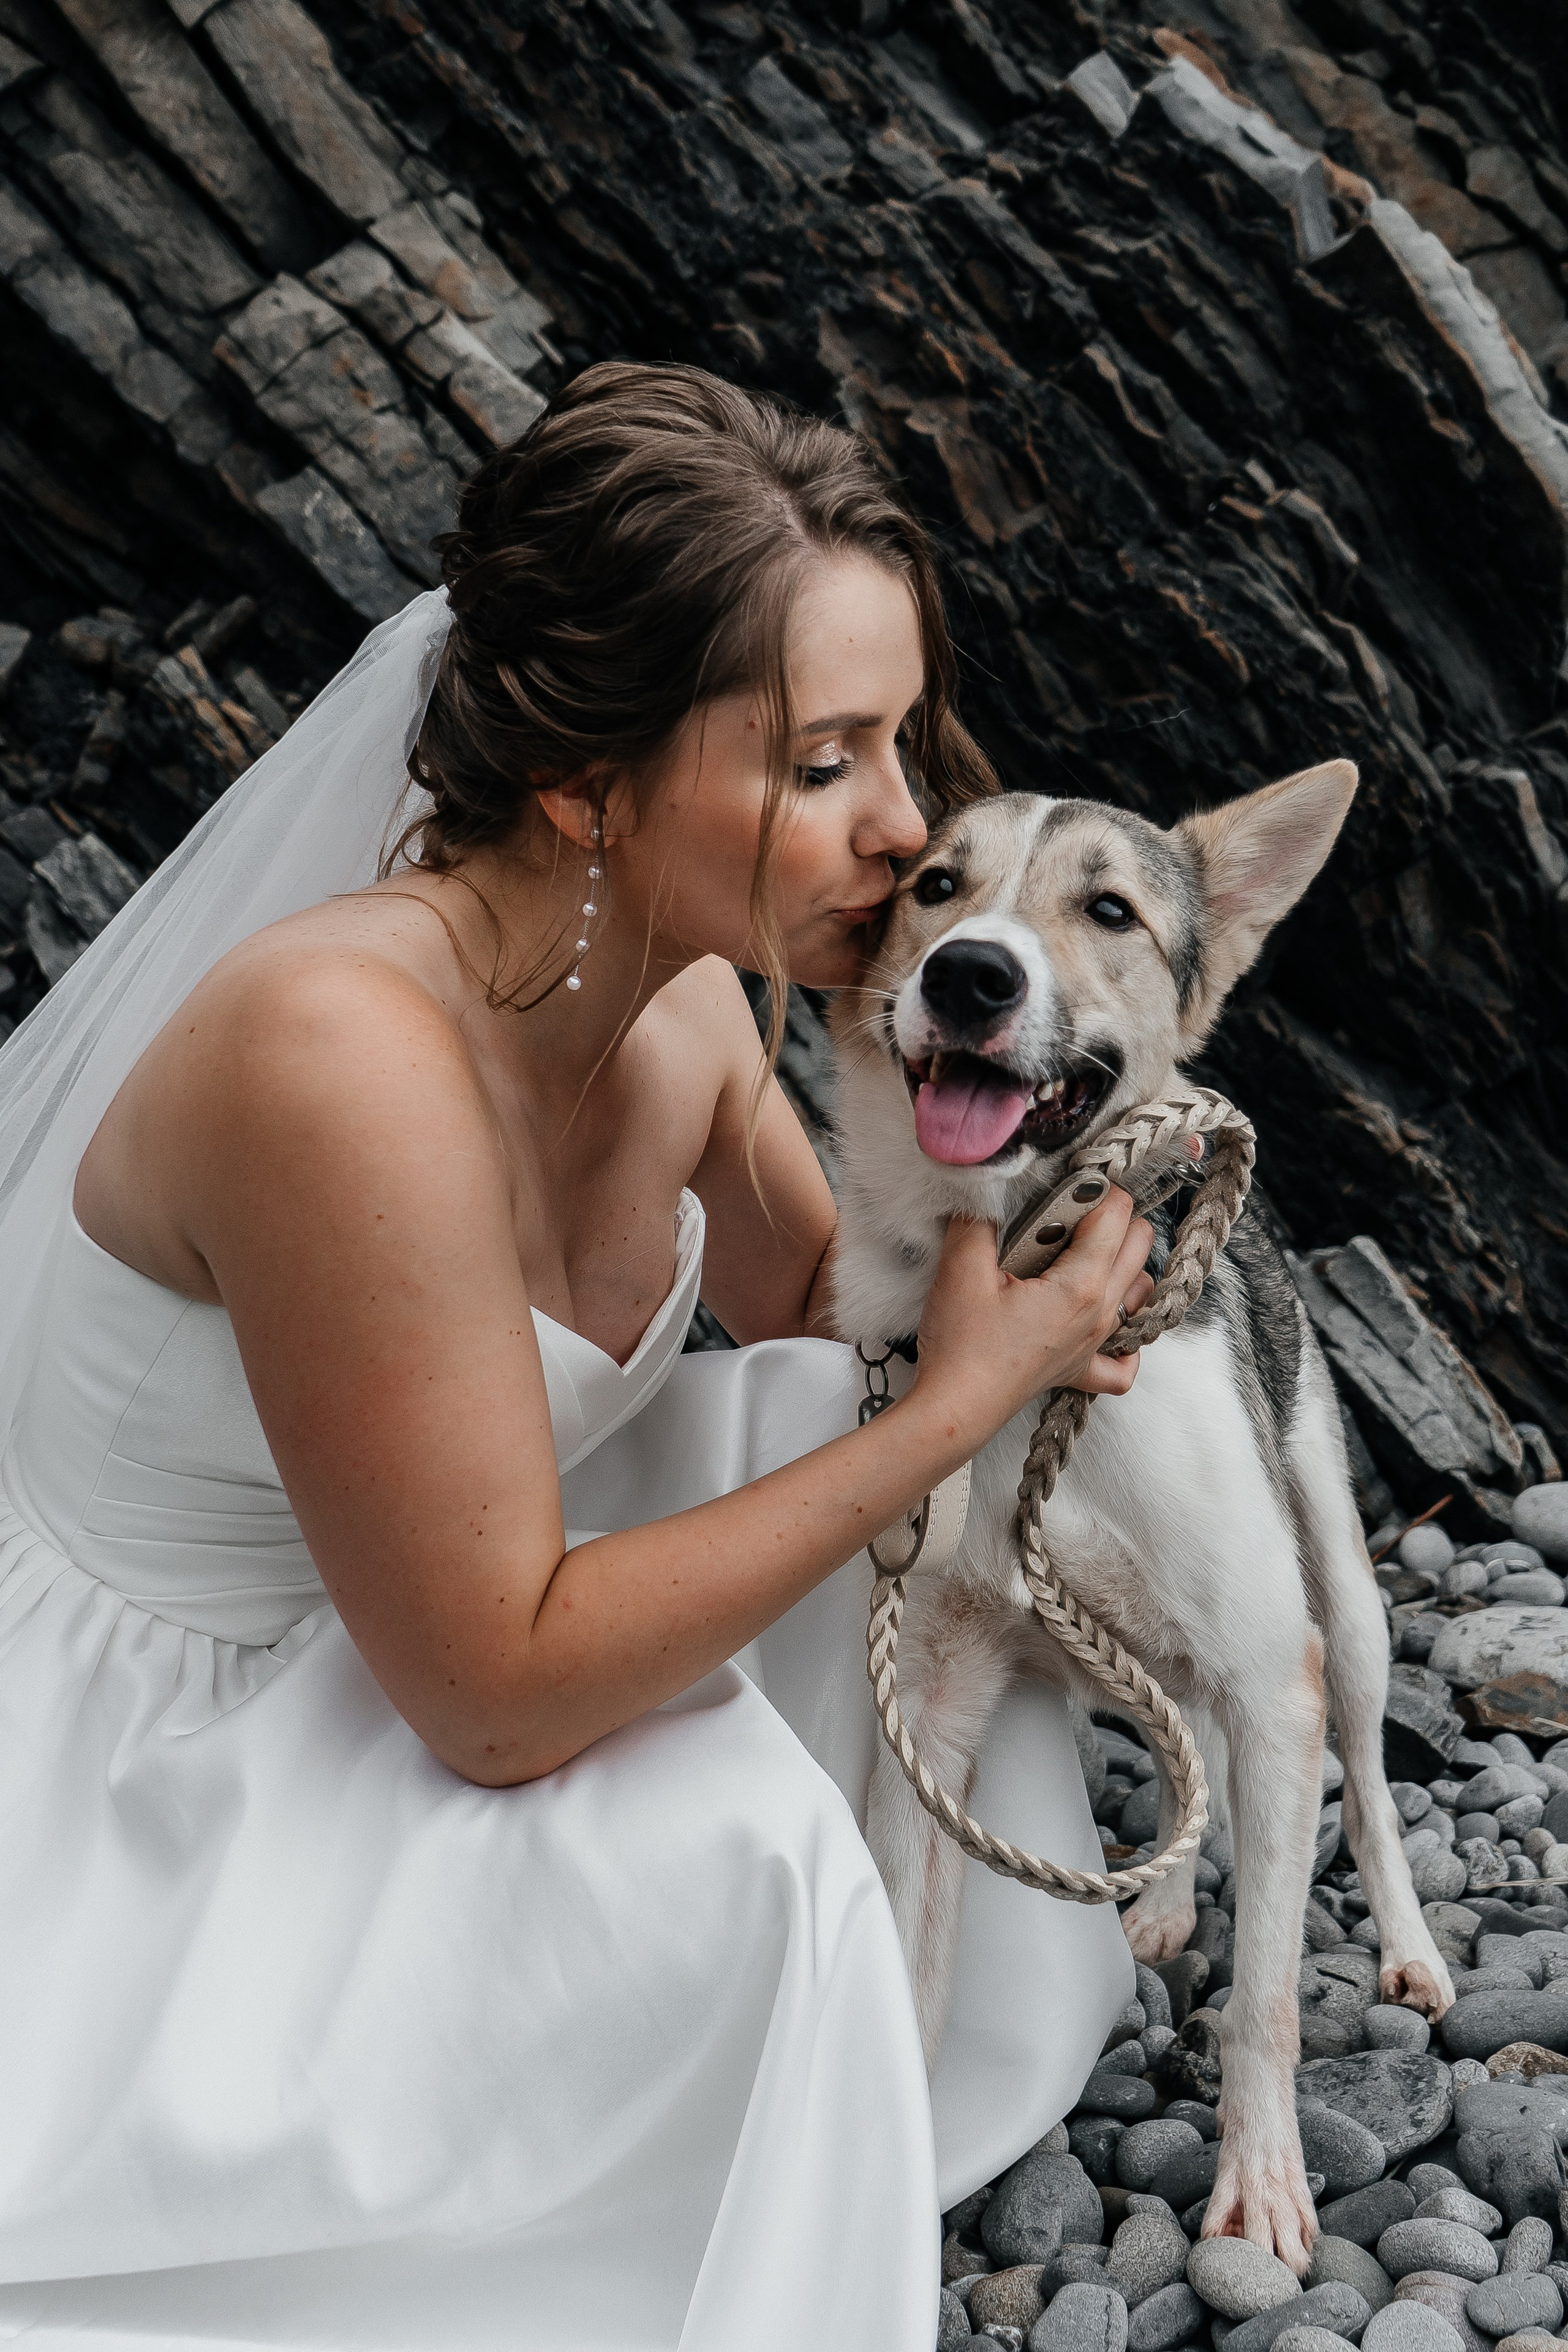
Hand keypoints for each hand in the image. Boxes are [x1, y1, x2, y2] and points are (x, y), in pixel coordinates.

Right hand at [912, 1190, 1154, 1452]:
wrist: (953, 1408)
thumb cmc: (961, 1344)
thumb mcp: (962, 1266)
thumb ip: (981, 1217)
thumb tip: (992, 1188)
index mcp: (1081, 1284)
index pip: (1116, 1213)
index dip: (1095, 1185)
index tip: (1065, 1180)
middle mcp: (1100, 1313)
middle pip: (1139, 1243)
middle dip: (1110, 1217)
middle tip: (1062, 1214)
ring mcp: (1095, 1344)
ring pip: (1141, 1291)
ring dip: (1121, 1264)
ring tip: (1077, 1254)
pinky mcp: (1080, 1370)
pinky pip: (1125, 1358)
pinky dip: (1124, 1336)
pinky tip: (1102, 1318)